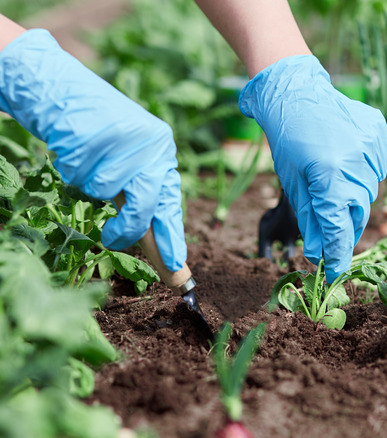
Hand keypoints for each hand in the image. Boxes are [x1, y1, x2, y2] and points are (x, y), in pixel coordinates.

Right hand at [0, 30, 185, 270]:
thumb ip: (142, 197)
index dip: (171, 238)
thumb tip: (153, 245)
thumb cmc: (98, 136)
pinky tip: (74, 146)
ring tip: (88, 159)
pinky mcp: (99, 132)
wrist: (64, 91)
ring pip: (106, 189)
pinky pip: (81, 173)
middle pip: (146, 203)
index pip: (170, 204)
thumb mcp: (128, 163)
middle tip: (111, 240)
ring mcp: (127, 138)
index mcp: (164, 153)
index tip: (176, 269)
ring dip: (89, 183)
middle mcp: (154, 144)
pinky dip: (72, 168)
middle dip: (127, 228)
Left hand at [239, 55, 386, 281]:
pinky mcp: (380, 135)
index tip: (334, 271)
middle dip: (345, 227)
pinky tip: (347, 160)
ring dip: (354, 197)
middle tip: (333, 233)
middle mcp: (355, 162)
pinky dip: (364, 173)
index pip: (339, 227)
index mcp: (329, 175)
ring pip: (369, 191)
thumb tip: (320, 253)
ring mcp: (372, 146)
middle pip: (358, 212)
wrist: (296, 92)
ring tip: (335, 181)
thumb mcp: (293, 184)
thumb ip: (311, 219)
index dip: (337, 254)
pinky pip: (377, 168)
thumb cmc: (288, 140)